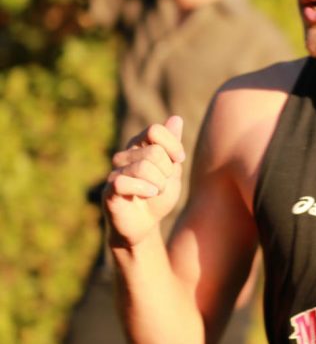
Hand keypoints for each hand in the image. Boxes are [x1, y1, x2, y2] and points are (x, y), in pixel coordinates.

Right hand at [103, 115, 184, 247]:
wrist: (145, 225)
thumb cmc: (158, 196)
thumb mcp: (172, 170)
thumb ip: (173, 146)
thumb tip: (176, 118)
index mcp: (139, 146)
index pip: (155, 130)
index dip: (172, 146)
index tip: (178, 160)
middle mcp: (124, 155)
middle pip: (154, 151)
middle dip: (166, 171)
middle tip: (162, 184)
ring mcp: (115, 171)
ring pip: (144, 167)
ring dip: (159, 184)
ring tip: (155, 192)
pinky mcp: (110, 189)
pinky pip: (126, 181)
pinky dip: (145, 189)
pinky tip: (149, 195)